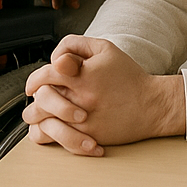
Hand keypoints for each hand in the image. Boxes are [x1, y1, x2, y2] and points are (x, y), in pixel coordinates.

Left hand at [21, 36, 185, 155]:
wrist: (153, 105)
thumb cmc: (129, 76)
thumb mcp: (104, 48)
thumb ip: (74, 44)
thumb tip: (54, 58)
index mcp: (82, 76)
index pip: (45, 75)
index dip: (35, 79)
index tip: (33, 85)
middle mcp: (81, 99)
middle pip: (41, 100)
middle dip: (35, 98)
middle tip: (36, 98)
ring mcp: (84, 121)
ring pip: (44, 124)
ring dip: (37, 118)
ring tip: (38, 115)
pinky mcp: (90, 138)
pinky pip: (58, 141)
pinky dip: (48, 136)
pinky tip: (49, 131)